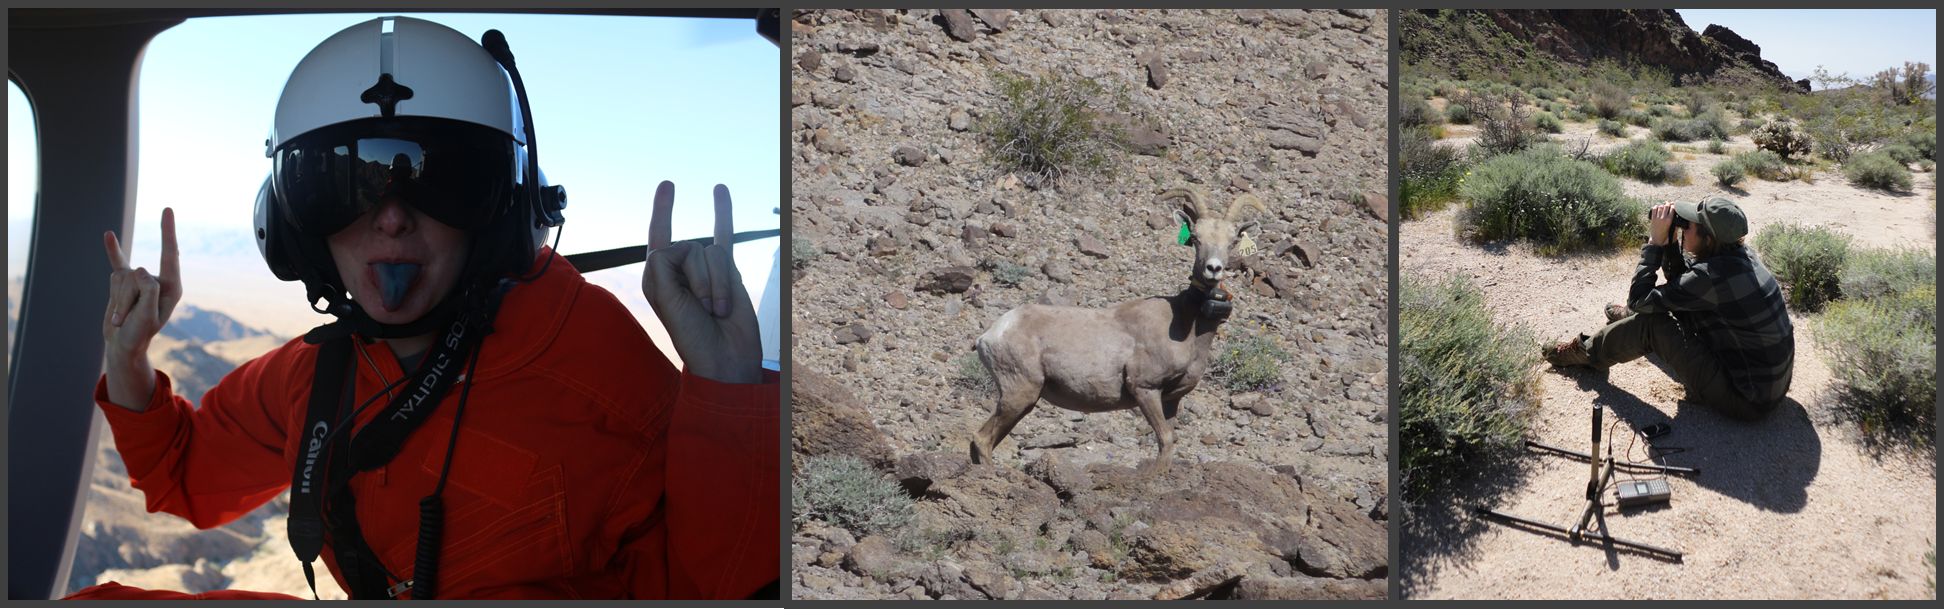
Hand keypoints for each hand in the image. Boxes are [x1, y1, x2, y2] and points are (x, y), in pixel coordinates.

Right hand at [101, 207, 181, 410]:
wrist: (123, 344)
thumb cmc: (139, 334)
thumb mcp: (147, 317)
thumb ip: (149, 292)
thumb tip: (140, 269)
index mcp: (172, 287)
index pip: (170, 254)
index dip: (167, 231)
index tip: (167, 210)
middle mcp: (157, 280)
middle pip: (135, 276)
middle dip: (126, 299)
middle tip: (129, 319)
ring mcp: (139, 279)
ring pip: (120, 276)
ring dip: (116, 300)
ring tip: (123, 317)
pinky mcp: (123, 281)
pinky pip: (116, 262)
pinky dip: (112, 249)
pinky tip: (108, 234)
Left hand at [641, 182, 762, 383]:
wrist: (725, 357)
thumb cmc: (692, 336)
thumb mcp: (665, 299)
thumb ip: (664, 262)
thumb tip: (688, 245)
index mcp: (659, 276)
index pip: (658, 235)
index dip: (662, 210)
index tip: (668, 185)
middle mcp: (680, 270)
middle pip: (689, 247)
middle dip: (698, 278)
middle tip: (701, 310)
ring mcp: (706, 270)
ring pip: (713, 252)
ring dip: (718, 284)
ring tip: (717, 310)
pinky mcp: (729, 271)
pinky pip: (727, 236)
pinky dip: (723, 212)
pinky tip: (720, 191)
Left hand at [1647, 202, 1675, 245]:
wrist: (1657, 238)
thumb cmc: (1665, 234)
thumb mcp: (1671, 227)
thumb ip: (1673, 221)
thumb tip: (1674, 215)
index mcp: (1669, 220)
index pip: (1672, 209)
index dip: (1673, 206)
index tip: (1673, 205)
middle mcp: (1664, 218)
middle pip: (1666, 207)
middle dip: (1668, 204)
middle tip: (1668, 203)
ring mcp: (1658, 218)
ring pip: (1660, 207)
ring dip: (1662, 205)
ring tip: (1663, 205)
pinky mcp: (1653, 219)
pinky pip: (1654, 210)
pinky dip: (1656, 207)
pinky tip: (1657, 206)